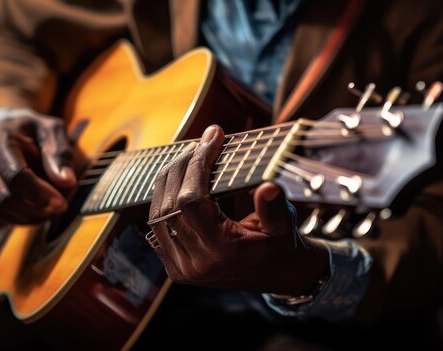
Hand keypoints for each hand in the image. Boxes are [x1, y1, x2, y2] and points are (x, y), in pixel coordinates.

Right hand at [0, 110, 75, 224]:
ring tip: (50, 210)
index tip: (61, 203)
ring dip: (27, 217)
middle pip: (3, 197)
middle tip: (60, 208)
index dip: (39, 193)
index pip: (15, 175)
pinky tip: (34, 212)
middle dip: (35, 209)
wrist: (2, 129)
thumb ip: (60, 154)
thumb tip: (67, 182)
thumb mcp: (51, 131)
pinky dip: (16, 220)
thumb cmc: (32, 131)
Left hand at [148, 125, 328, 294]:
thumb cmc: (280, 246)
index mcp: (222, 253)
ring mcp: (182, 269)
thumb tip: (269, 187)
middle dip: (180, 168)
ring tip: (187, 158)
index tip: (211, 138)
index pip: (192, 201)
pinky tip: (178, 182)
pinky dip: (163, 201)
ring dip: (168, 182)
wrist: (276, 276)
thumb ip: (275, 207)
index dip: (197, 165)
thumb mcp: (285, 226)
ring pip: (157, 216)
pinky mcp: (175, 268)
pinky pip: (158, 229)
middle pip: (170, 206)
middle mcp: (197, 264)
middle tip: (198, 144)